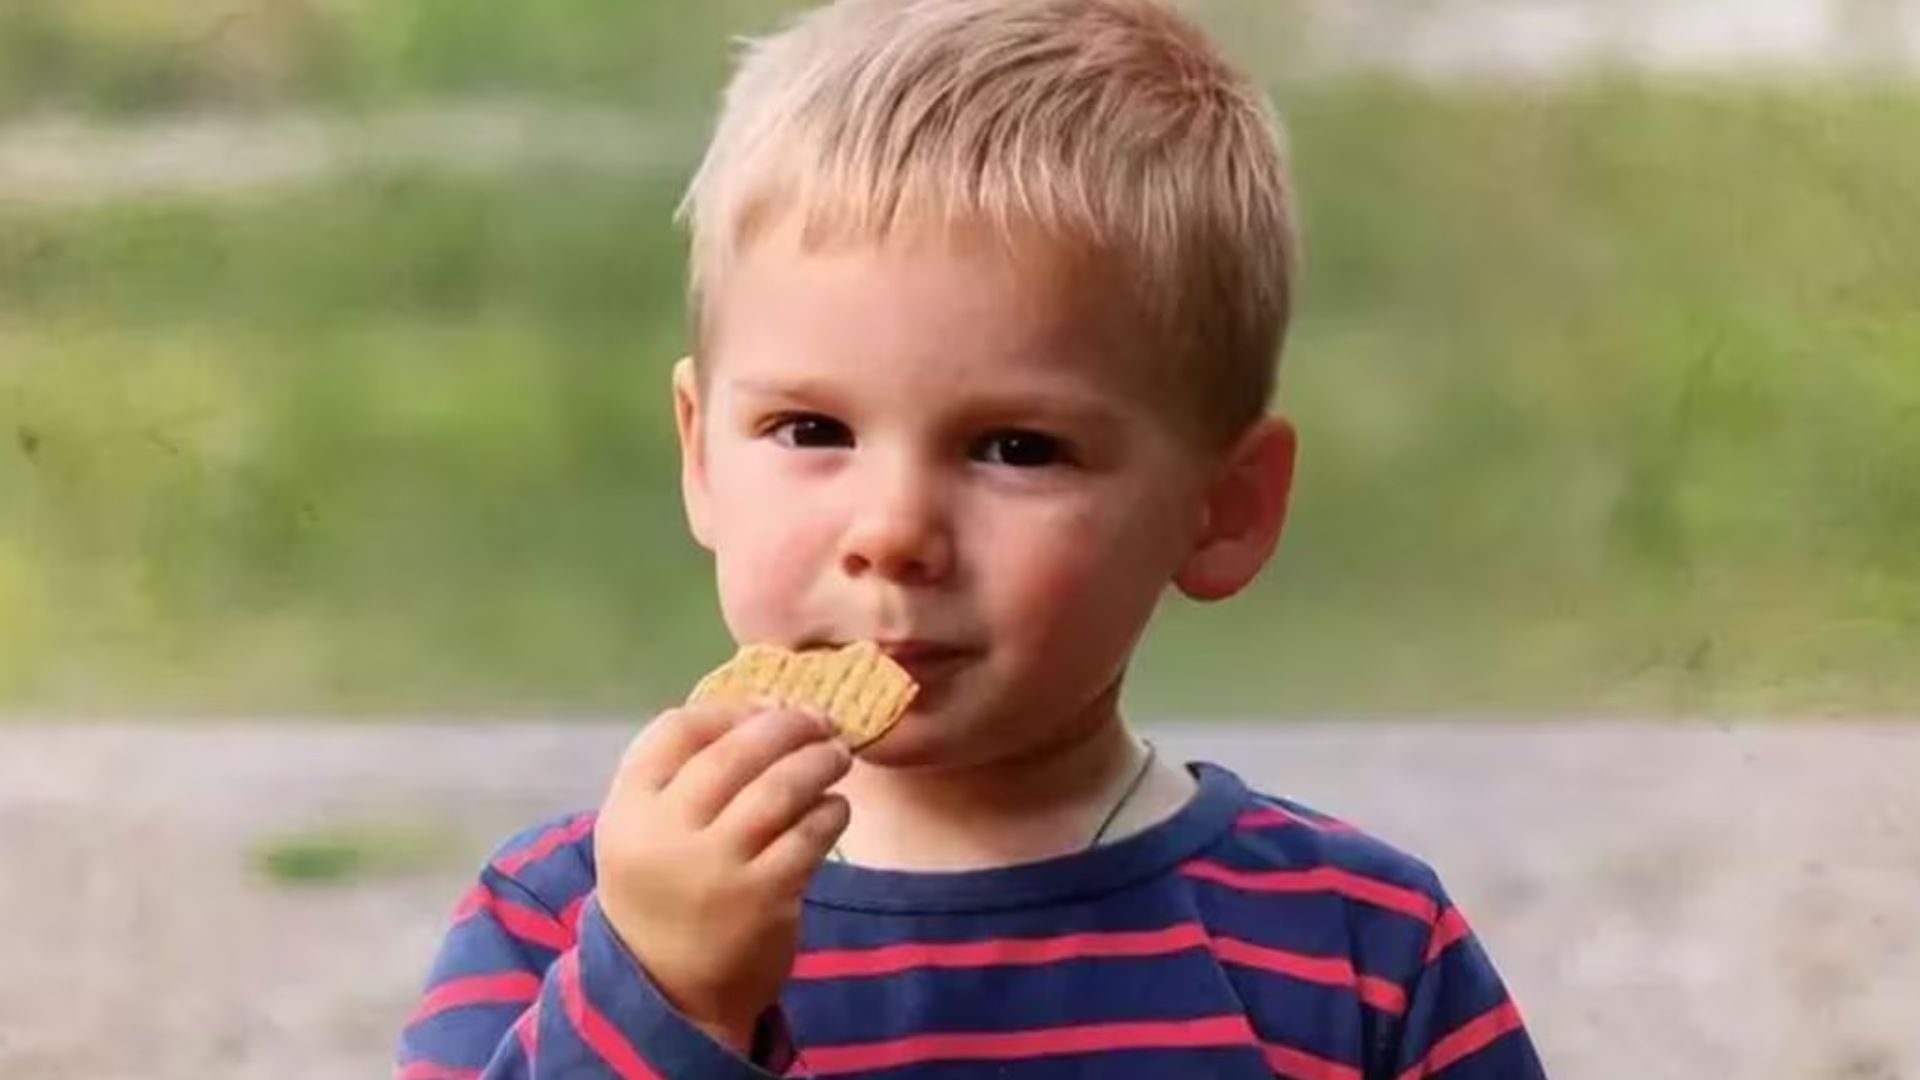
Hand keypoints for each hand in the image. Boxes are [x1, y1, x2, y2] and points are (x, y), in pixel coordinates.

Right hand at [593, 702, 851, 1053]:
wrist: (670, 992)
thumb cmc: (665, 894)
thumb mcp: (645, 832)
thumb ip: (684, 776)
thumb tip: (765, 710)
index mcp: (628, 809)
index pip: (675, 729)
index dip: (730, 709)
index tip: (768, 706)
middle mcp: (666, 833)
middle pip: (736, 751)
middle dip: (787, 726)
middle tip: (820, 722)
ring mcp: (716, 866)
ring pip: (779, 788)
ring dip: (818, 761)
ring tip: (836, 756)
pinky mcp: (763, 896)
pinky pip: (809, 834)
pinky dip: (831, 811)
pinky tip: (836, 807)